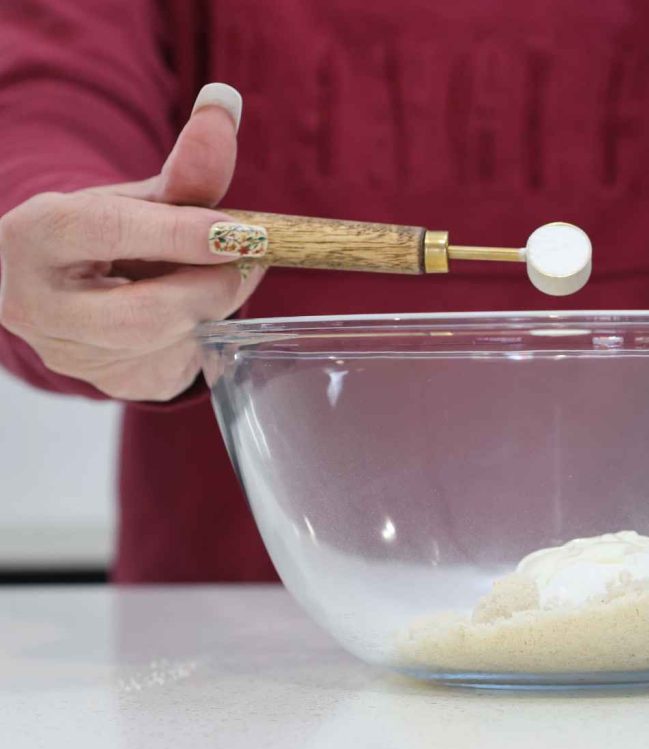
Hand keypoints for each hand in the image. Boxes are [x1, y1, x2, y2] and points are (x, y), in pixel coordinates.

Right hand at [0, 84, 268, 400]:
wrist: (66, 286)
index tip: (244, 232)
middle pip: (143, 313)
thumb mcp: (140, 197)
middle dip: (211, 288)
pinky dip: (202, 337)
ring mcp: (69, 355)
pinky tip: (193, 314)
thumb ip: (187, 166)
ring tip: (215, 278)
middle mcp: (36, 305)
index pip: (107, 232)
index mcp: (35, 236)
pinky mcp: (107, 383)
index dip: (181, 234)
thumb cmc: (107, 234)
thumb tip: (227, 101)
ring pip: (165, 345)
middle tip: (249, 262)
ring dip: (211, 311)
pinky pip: (175, 369)